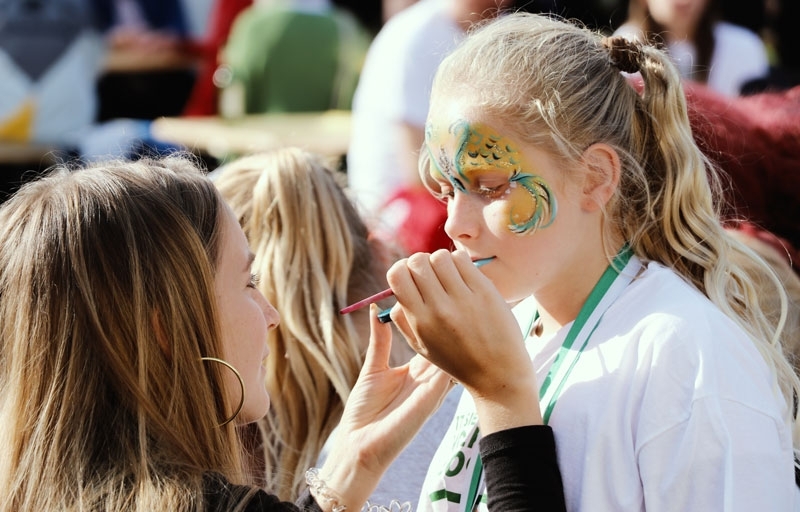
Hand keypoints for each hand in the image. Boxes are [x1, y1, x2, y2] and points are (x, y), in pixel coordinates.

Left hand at [319, 304, 452, 507]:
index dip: (440, 319)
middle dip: (456, 324)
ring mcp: (433, 389)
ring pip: (453, 357)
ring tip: (471, 311)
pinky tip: (464, 337)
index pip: (434, 339)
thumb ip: (381, 340)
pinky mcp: (431, 400)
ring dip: (462, 337)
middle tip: (465, 297)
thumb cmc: (364, 411)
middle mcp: (429, 378)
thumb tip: (380, 309)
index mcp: (416, 370)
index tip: (445, 296)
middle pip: (448, 346)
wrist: (360, 445)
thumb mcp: (373, 367)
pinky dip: (457, 358)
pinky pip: (448, 375)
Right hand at [386, 249, 542, 431]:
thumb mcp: (421, 346)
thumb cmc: (456, 359)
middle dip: (420, 263)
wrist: (498, 373)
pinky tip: (463, 277)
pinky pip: (462, 259)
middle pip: (417, 261)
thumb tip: (397, 288)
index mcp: (420, 321)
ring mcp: (463, 298)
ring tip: (449, 276)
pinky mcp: (485, 291)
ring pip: (440, 256)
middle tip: (431, 275)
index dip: (401, 270)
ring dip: (441, 261)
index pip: (397, 275)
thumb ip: (403, 318)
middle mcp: (439, 308)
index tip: (411, 277)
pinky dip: (459, 262)